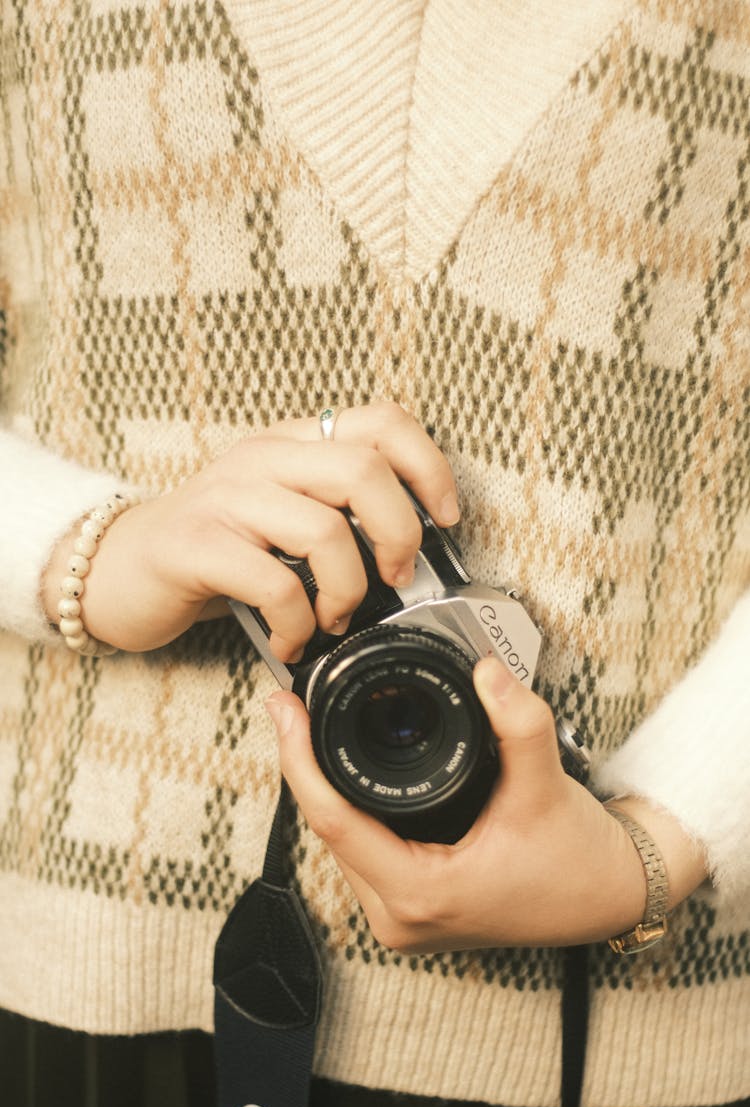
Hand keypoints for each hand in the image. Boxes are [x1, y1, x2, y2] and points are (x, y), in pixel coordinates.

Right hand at [42, 403, 459, 653]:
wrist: (116, 570)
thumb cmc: (215, 550)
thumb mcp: (278, 514)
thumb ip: (333, 513)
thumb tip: (412, 555)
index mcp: (291, 443)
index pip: (380, 421)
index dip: (429, 466)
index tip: (446, 517)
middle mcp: (261, 459)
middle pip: (364, 471)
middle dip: (399, 535)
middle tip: (394, 578)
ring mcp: (226, 499)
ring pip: (326, 532)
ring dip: (347, 592)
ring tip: (333, 620)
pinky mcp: (197, 547)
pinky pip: (275, 585)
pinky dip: (297, 624)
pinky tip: (290, 638)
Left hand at [268, 656, 707, 951]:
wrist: (610, 894)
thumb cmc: (580, 858)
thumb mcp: (546, 785)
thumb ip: (519, 723)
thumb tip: (486, 671)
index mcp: (422, 894)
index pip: (334, 821)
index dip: (300, 760)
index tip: (285, 711)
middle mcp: (402, 917)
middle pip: (329, 831)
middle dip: (307, 767)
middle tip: (295, 707)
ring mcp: (403, 921)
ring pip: (341, 844)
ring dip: (327, 789)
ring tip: (312, 730)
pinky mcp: (412, 911)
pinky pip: (361, 855)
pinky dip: (352, 811)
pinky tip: (346, 773)